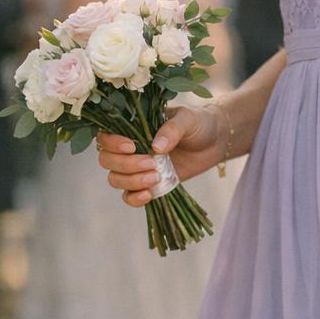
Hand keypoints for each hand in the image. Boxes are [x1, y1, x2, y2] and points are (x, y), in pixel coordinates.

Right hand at [95, 104, 224, 204]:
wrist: (214, 141)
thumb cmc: (197, 124)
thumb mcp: (187, 119)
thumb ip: (172, 129)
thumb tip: (156, 146)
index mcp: (131, 128)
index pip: (105, 137)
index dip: (112, 144)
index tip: (132, 146)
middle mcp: (129, 149)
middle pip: (107, 160)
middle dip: (126, 165)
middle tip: (152, 163)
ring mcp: (136, 168)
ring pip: (115, 179)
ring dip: (132, 181)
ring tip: (156, 177)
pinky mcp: (147, 184)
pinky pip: (129, 196)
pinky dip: (134, 198)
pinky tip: (149, 194)